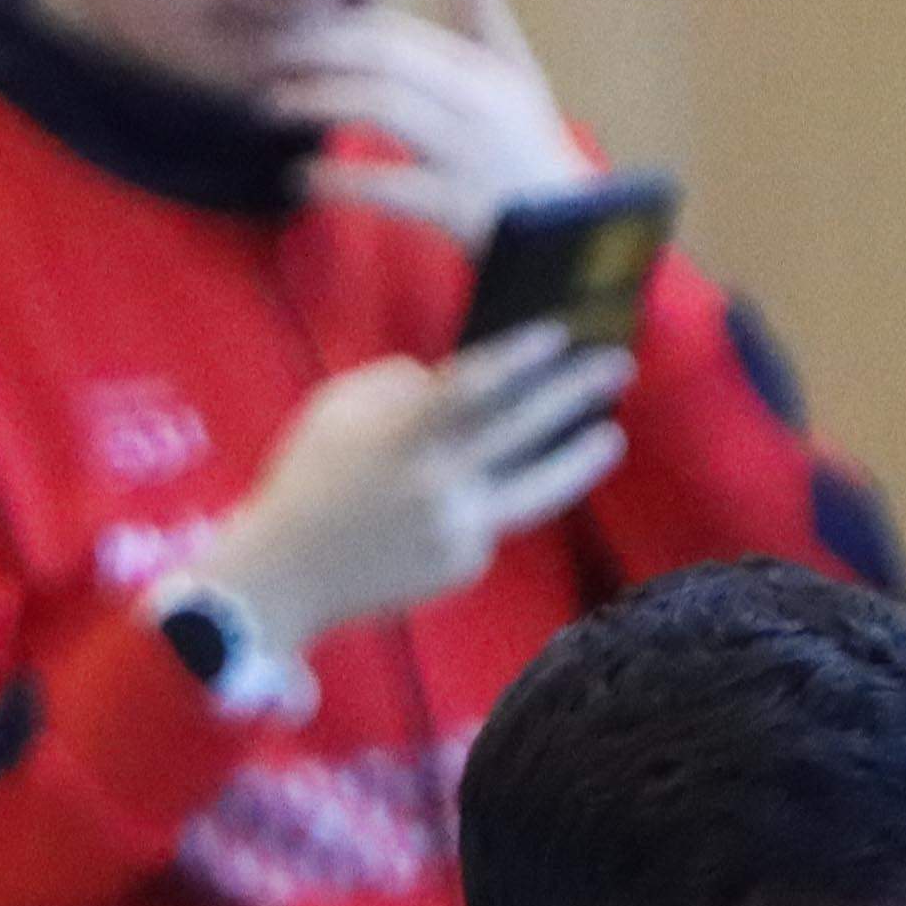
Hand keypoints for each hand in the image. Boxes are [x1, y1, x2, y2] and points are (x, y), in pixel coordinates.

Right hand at [204, 323, 633, 646]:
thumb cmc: (311, 475)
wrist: (287, 572)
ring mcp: (455, 528)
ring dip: (579, 460)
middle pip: (522, 430)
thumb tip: (464, 376)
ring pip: (535, 491)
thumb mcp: (337, 409)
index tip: (560, 333)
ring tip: (610, 436)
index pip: (474, 386)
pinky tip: (489, 492)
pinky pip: (491, 521)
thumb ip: (400, 384)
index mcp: (400, 434)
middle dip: (575, 393)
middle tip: (618, 365)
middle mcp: (436, 482)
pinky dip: (494, 502)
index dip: (520, 357)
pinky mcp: (464, 565)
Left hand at [281, 0, 589, 251]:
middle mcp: (475, 102)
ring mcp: (466, 154)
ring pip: (387, 108)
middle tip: (266, 60)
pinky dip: (342, 180)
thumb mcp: (518, 77)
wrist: (570, 230)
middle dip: (319, 51)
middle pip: (387, 58)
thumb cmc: (532, 149)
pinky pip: (392, 187)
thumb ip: (486, 20)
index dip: (336, 30)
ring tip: (272, 106)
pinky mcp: (457, 207)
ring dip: (321, 99)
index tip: (290, 35)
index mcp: (480, 70)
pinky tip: (304, 177)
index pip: (397, 34)